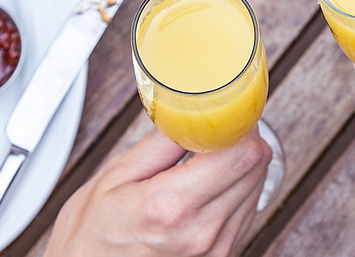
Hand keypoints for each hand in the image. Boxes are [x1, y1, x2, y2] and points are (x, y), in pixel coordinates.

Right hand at [44, 127, 271, 256]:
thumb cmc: (95, 230)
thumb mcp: (115, 175)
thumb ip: (162, 141)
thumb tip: (195, 112)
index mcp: (171, 207)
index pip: (240, 154)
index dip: (238, 124)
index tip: (225, 113)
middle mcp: (201, 232)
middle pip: (257, 165)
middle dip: (240, 139)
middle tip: (213, 132)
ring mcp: (218, 249)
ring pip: (259, 184)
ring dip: (240, 164)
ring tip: (205, 163)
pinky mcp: (226, 255)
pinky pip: (249, 207)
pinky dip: (237, 188)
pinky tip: (208, 187)